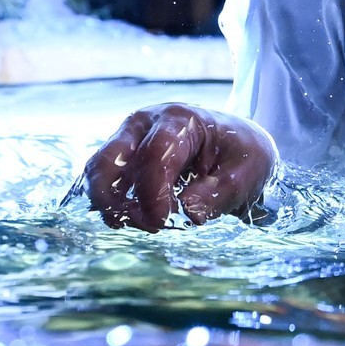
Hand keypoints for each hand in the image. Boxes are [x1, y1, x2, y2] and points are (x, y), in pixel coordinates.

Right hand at [81, 104, 276, 232]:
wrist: (238, 146)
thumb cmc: (242, 155)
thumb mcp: (246, 173)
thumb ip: (218, 193)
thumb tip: (187, 211)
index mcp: (179, 120)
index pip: (153, 157)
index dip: (153, 195)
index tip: (161, 222)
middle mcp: (145, 123)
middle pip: (108, 160)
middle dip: (115, 200)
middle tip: (146, 226)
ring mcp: (130, 139)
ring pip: (98, 172)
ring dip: (111, 205)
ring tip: (143, 225)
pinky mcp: (124, 158)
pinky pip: (104, 182)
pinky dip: (112, 204)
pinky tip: (135, 220)